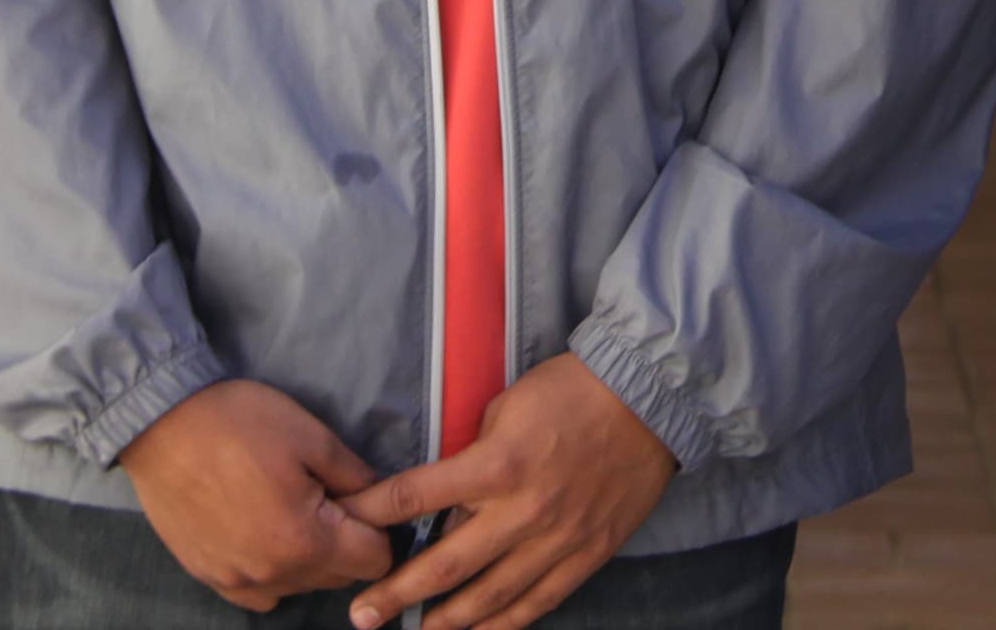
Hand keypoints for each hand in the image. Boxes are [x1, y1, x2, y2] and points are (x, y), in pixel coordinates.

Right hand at [119, 379, 392, 607]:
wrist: (159, 425)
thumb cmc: (239, 423)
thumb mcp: (311, 435)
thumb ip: (355, 475)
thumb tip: (378, 497)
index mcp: (305, 541)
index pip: (374, 561)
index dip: (378, 527)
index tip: (362, 499)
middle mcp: (272, 574)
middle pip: (338, 577)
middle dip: (346, 542)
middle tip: (325, 495)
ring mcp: (237, 581)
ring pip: (299, 585)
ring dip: (309, 557)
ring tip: (289, 507)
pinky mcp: (209, 577)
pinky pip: (260, 591)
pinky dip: (271, 570)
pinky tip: (261, 530)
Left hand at [340, 355, 677, 629]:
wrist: (649, 397)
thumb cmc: (573, 389)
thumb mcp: (507, 405)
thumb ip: (473, 454)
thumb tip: (446, 495)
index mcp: (497, 464)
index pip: (417, 497)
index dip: (374, 514)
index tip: (346, 526)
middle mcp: (523, 511)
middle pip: (445, 566)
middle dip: (396, 593)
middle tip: (361, 615)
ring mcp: (557, 540)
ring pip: (490, 596)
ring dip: (445, 620)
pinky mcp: (587, 554)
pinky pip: (538, 601)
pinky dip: (504, 624)